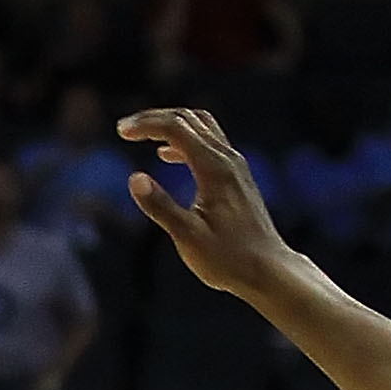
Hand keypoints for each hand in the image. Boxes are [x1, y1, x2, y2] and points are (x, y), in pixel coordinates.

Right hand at [119, 104, 289, 298]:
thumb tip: (134, 178)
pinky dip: (184, 139)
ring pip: (201, 126)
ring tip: (142, 135)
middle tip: (125, 128)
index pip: (176, 128)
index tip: (121, 132)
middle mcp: (228, 160)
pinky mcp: (237, 176)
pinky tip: (166, 156)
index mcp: (214, 169)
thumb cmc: (229, 259)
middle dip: (154, 118)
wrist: (269, 270)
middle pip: (188, 119)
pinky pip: (208, 142)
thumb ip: (160, 206)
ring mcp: (235, 166)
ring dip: (170, 125)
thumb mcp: (188, 237)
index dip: (146, 125)